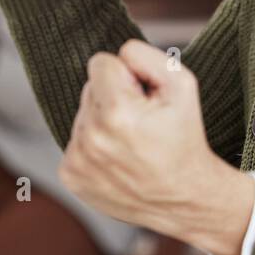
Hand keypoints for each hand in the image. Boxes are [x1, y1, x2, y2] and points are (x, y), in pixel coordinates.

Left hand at [60, 40, 254, 254]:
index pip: (99, 63)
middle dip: (113, 99)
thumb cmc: (185, 139)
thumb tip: (119, 55)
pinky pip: (74, 142)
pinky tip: (118, 160)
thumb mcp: (183, 86)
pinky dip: (93, 147)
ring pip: (81, 116)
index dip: (125, 75)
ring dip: (102, 123)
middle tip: (140, 123)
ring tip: (131, 144)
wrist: (185, 199)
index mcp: (117, 112)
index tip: (141, 96)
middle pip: (89, 90)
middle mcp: (92, 137)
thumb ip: (147, 57)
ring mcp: (78, 159)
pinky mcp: (70, 176)